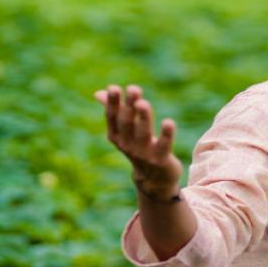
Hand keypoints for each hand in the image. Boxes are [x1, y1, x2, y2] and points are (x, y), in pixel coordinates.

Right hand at [94, 84, 182, 201]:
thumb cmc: (139, 148)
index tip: (113, 87)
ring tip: (143, 103)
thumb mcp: (124, 132)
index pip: (113, 118)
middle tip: (134, 89)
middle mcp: (127, 145)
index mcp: (116, 136)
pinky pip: (163, 145)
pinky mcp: (160, 159)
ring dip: (143, 117)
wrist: (154, 179)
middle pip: (127, 123)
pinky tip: (169, 122)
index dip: (113, 103)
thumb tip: (99, 92)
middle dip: (129, 106)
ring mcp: (143, 153)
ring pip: (143, 133)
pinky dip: (166, 134)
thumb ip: (115, 112)